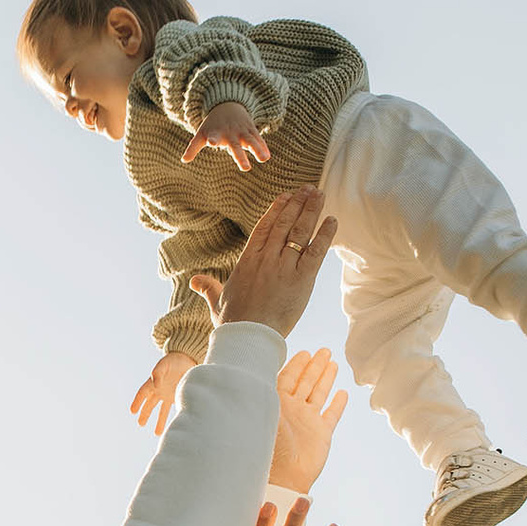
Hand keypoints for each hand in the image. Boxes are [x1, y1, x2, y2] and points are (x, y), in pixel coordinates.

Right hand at [129, 348, 199, 435]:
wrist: (187, 359)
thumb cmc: (174, 360)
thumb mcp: (165, 364)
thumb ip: (158, 372)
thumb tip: (155, 384)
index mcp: (152, 382)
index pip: (142, 394)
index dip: (137, 402)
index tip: (132, 411)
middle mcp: (158, 390)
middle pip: (149, 405)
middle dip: (144, 414)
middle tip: (140, 424)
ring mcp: (167, 394)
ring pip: (161, 410)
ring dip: (159, 421)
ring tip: (157, 433)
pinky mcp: (177, 396)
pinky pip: (172, 409)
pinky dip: (171, 418)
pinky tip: (172, 426)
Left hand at [181, 101, 271, 171]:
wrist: (227, 105)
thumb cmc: (212, 124)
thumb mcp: (201, 133)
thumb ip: (193, 147)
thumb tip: (183, 160)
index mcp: (217, 134)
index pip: (213, 137)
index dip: (212, 140)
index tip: (211, 143)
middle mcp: (231, 133)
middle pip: (236, 146)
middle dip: (241, 156)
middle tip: (246, 169)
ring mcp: (242, 131)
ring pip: (251, 141)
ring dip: (258, 149)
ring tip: (264, 159)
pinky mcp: (251, 130)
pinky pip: (258, 139)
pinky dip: (263, 146)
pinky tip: (267, 156)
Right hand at [190, 187, 336, 338]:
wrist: (248, 336)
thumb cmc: (233, 323)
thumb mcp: (216, 301)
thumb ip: (208, 287)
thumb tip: (195, 281)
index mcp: (247, 260)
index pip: (264, 227)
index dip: (276, 210)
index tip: (286, 196)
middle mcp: (266, 258)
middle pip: (284, 223)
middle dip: (297, 204)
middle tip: (308, 189)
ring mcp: (284, 267)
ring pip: (300, 231)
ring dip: (311, 210)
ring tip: (319, 194)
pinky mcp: (301, 279)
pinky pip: (316, 251)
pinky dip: (325, 234)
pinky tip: (332, 220)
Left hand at [268, 347, 349, 493]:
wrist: (283, 478)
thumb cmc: (267, 448)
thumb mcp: (262, 414)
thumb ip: (261, 393)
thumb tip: (251, 369)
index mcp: (277, 403)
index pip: (288, 377)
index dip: (297, 364)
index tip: (305, 352)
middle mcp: (293, 410)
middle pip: (305, 382)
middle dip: (314, 365)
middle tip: (324, 350)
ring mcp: (308, 421)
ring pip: (319, 394)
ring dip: (326, 378)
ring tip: (333, 362)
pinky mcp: (322, 434)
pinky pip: (332, 415)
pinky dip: (338, 404)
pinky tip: (342, 393)